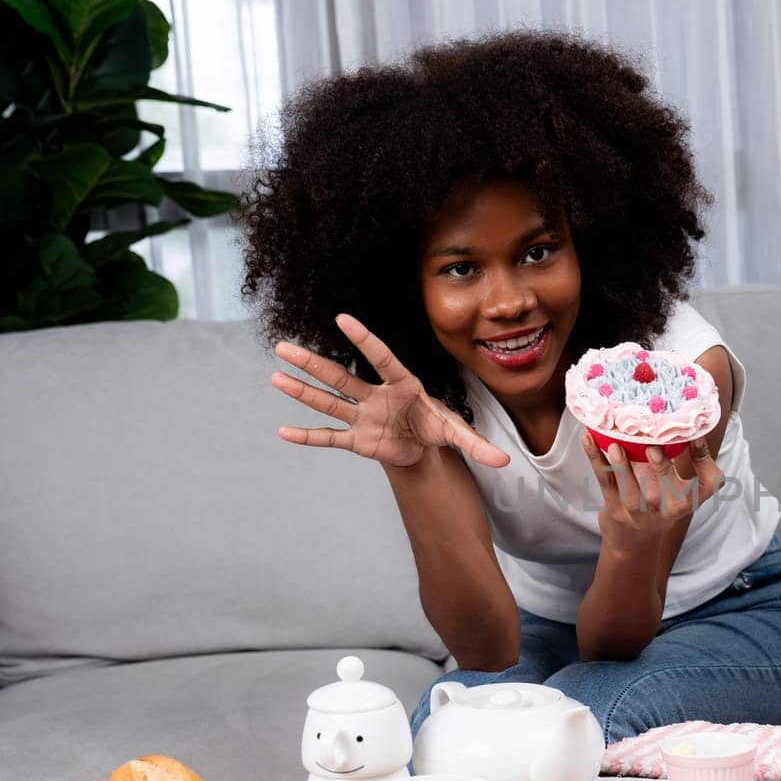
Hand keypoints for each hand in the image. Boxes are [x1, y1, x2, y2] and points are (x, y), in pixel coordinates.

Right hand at [270, 313, 508, 468]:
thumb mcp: (457, 434)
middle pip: (341, 377)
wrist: (422, 446)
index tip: (341, 318)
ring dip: (303, 391)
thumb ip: (477, 445)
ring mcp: (363, 416)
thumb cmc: (436, 426)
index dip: (363, 340)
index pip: (381, 358)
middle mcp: (376, 396)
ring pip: (329, 401)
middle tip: (284, 346)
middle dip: (313, 364)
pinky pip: (330, 436)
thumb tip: (504, 462)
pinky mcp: (357, 439)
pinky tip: (283, 432)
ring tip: (275, 375)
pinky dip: (309, 437)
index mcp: (401, 385)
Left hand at [583, 433, 724, 546]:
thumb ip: (685, 459)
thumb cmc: (660, 502)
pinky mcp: (614, 509)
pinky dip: (596, 458)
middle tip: (653, 447)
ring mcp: (638, 514)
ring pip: (631, 494)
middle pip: (668, 494)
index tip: (696, 439)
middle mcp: (665, 512)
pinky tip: (587, 437)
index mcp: (686, 502)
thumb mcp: (679, 487)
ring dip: (623, 469)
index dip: (706, 464)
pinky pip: (605, 482)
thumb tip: (684, 420)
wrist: (632, 540)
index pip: (707, 488)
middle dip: (662, 469)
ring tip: (615, 446)